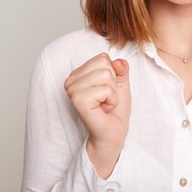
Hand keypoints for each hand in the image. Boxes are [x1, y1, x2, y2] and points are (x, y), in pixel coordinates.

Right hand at [64, 55, 130, 177]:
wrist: (112, 133)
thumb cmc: (114, 110)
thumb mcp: (120, 83)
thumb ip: (121, 68)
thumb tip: (119, 61)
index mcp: (78, 74)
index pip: (102, 57)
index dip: (112, 74)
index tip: (107, 90)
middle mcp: (71, 80)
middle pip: (104, 64)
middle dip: (113, 83)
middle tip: (106, 99)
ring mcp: (73, 90)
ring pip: (106, 75)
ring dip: (112, 92)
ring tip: (104, 104)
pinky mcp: (79, 101)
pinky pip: (106, 89)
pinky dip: (111, 100)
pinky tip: (103, 109)